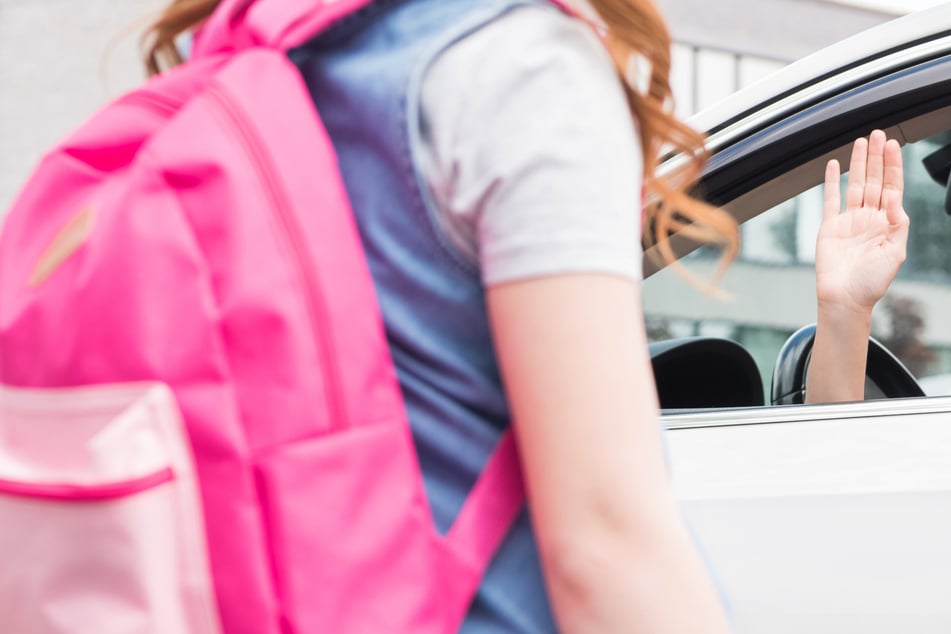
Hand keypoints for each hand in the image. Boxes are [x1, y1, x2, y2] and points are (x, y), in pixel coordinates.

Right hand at [815, 129, 908, 314]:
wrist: (845, 299)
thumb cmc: (871, 282)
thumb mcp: (895, 253)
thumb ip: (897, 223)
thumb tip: (893, 197)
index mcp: (886, 223)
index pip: (892, 187)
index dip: (892, 165)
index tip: (893, 145)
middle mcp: (868, 218)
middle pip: (874, 180)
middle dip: (876, 157)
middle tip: (878, 134)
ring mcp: (848, 221)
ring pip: (854, 185)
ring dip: (858, 163)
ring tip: (861, 142)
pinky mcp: (829, 227)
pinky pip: (830, 199)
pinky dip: (831, 182)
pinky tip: (835, 166)